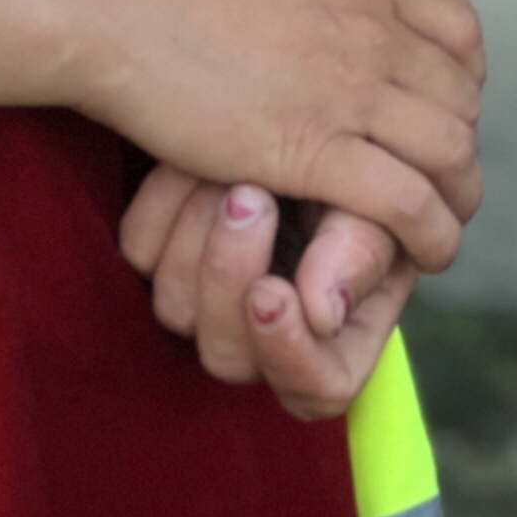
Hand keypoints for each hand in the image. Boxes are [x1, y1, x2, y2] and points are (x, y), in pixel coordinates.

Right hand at [52, 0, 484, 270]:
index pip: (459, 29)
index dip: (459, 77)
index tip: (430, 106)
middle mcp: (366, 28)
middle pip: (460, 99)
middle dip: (455, 144)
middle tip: (429, 177)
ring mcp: (344, 89)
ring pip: (450, 155)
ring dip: (453, 196)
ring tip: (433, 223)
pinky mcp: (311, 150)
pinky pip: (408, 204)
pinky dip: (429, 235)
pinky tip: (418, 251)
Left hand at [119, 167, 419, 420]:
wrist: (291, 125)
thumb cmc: (349, 177)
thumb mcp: (374, 206)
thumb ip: (360, 255)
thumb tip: (323, 315)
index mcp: (334, 340)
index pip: (317, 390)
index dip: (290, 355)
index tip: (271, 292)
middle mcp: (263, 337)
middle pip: (227, 358)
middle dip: (230, 277)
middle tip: (250, 199)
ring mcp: (205, 304)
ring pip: (175, 310)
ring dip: (198, 233)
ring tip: (231, 174)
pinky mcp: (160, 259)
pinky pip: (142, 252)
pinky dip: (164, 203)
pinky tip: (196, 166)